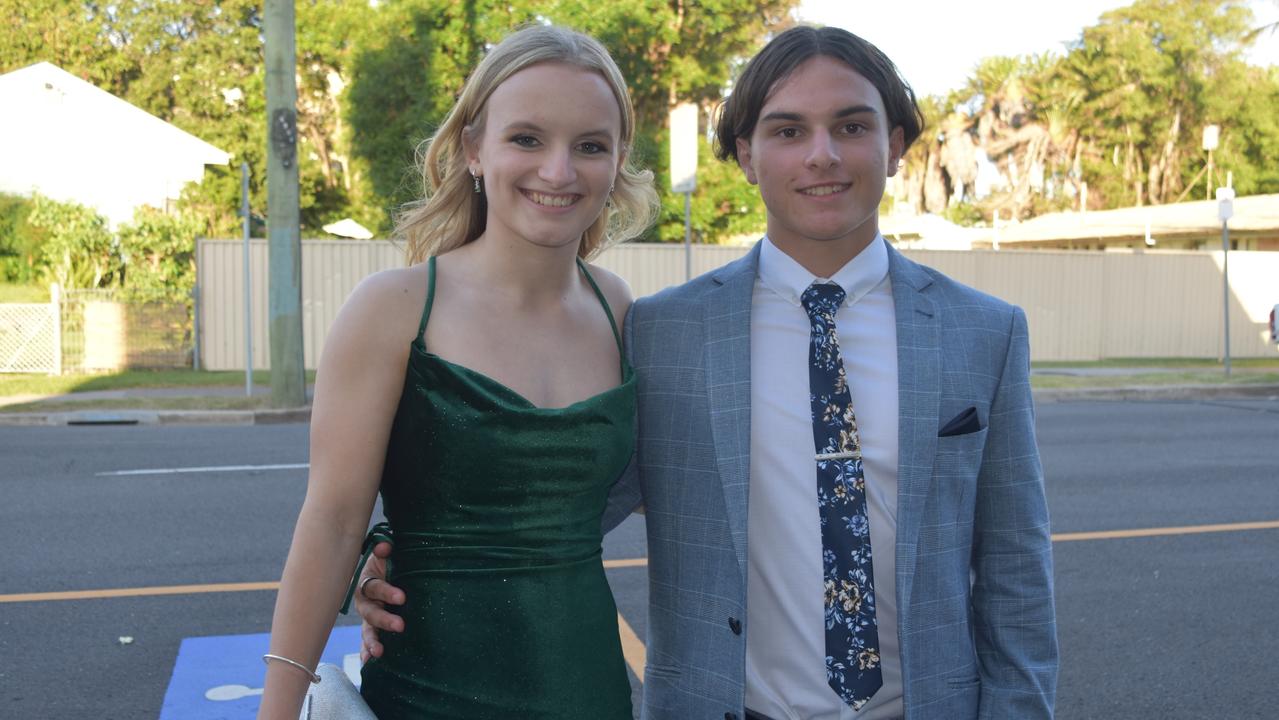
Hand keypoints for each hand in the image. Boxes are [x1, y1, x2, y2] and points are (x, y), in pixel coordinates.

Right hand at [355, 541, 405, 662]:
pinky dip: (367, 652)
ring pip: (367, 630)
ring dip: (371, 642)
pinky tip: (368, 664)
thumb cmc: (387, 563)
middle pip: (371, 613)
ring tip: (378, 653)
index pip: (375, 588)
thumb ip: (384, 552)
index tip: (402, 597)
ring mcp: (368, 617)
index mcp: (367, 583)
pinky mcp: (372, 628)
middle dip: (384, 620)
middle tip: (400, 625)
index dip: (387, 592)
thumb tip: (385, 547)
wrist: (383, 572)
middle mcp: (365, 602)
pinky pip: (367, 642)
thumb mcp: (385, 556)